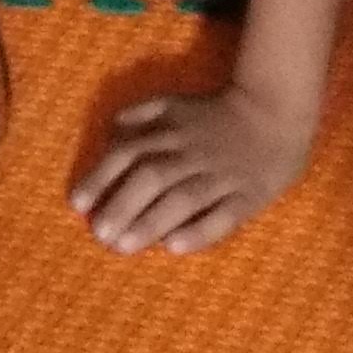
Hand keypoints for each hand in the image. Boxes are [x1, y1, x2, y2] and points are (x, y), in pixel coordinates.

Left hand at [70, 81, 312, 253]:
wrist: (275, 112)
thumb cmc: (215, 115)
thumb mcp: (173, 104)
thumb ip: (139, 116)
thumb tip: (109, 133)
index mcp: (170, 131)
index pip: (129, 154)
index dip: (101, 178)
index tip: (77, 205)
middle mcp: (192, 154)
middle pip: (152, 178)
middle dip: (122, 206)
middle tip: (99, 234)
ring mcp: (221, 176)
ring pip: (183, 199)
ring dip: (151, 223)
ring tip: (124, 246)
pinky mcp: (249, 196)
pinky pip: (224, 216)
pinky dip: (199, 232)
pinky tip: (175, 249)